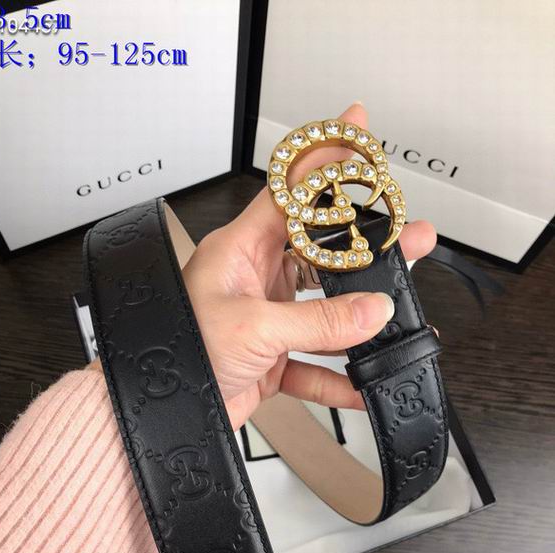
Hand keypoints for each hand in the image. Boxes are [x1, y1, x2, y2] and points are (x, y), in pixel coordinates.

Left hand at [182, 102, 435, 429]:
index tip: (355, 126)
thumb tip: (372, 310)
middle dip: (366, 245)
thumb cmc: (178, 352)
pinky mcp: (271, 359)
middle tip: (405, 232)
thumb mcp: (252, 327)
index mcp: (239, 252)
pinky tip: (362, 384)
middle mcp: (255, 280)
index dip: (323, 157)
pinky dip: (338, 379)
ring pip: (325, 310)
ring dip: (361, 317)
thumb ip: (317, 321)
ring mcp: (267, 320)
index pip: (289, 192)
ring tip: (401, 307)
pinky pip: (315, 365)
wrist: (163, 410)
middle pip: (321, 253)